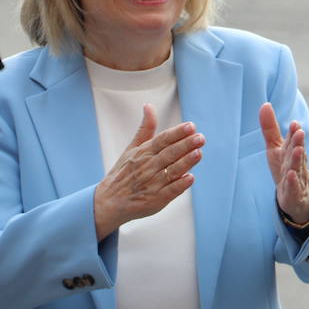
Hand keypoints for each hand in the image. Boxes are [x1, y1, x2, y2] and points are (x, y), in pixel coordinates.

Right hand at [93, 105, 203, 239]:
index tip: (191, 126)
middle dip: (185, 145)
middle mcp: (148, 167)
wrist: (108, 202)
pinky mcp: (156, 200)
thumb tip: (149, 106)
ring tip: (199, 153)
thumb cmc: (123, 173)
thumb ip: (145, 129)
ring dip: (186, 162)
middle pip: (169, 154)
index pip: (162, 140)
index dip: (176, 133)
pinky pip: (170, 191)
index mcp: (143, 153)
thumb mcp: (131, 148)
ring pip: (172, 171)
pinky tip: (190, 178)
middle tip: (200, 138)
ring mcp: (152, 184)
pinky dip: (180, 185)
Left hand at [260, 103, 308, 225]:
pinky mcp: (295, 193)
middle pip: (297, 151)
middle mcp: (296, 162)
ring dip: (297, 159)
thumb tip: (265, 104)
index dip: (293, 132)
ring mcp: (297, 178)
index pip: (292, 140)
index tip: (294, 123)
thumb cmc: (285, 167)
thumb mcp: (275, 147)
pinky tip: (291, 176)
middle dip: (298, 142)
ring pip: (297, 168)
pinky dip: (293, 182)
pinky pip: (294, 187)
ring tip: (298, 150)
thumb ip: (270, 127)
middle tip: (299, 132)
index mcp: (291, 150)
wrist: (295, 197)